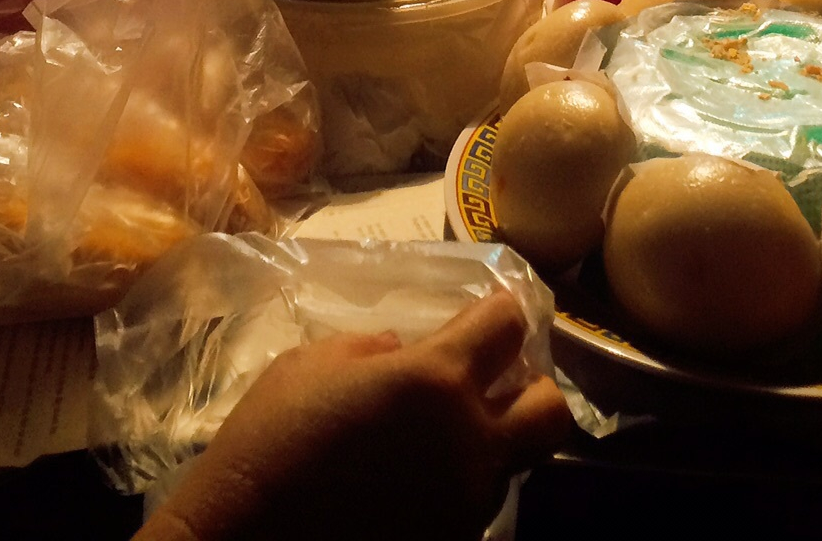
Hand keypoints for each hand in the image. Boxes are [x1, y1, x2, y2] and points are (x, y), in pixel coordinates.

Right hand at [141, 293, 571, 540]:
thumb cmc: (270, 440)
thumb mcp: (314, 364)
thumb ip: (376, 350)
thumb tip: (405, 353)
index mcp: (437, 380)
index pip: (508, 325)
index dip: (499, 313)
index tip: (484, 314)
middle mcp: (470, 444)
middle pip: (551, 410)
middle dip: (532, 388)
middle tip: (493, 384)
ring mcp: (465, 506)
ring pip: (513, 464)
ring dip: (489, 443)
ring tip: (439, 441)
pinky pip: (472, 507)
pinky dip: (454, 489)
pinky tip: (410, 485)